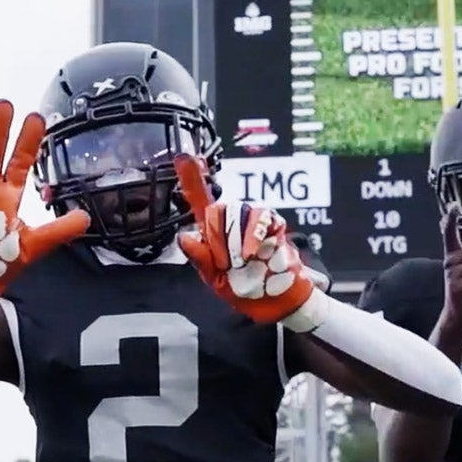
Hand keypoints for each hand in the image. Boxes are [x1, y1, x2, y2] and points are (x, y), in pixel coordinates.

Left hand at [173, 155, 313, 322]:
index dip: (192, 178)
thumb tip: (185, 235)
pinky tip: (253, 253)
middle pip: (218, 208)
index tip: (185, 157)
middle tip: (225, 262)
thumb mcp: (216, 281)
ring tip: (241, 262)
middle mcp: (232, 222)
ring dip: (236, 239)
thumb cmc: (244, 290)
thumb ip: (201, 260)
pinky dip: (255, 234)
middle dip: (217, 237)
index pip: (200, 201)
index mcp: (213, 233)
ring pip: (239, 211)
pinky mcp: (274, 227)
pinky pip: (263, 217)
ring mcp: (254, 223)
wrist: (276, 304)